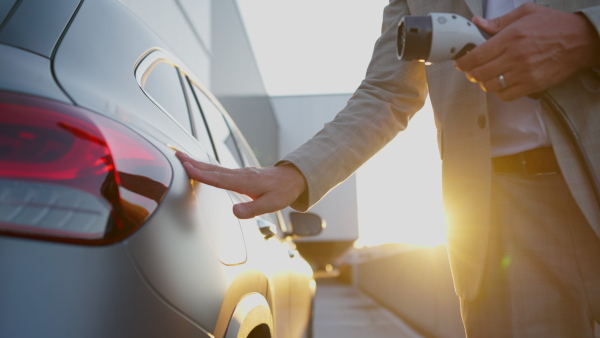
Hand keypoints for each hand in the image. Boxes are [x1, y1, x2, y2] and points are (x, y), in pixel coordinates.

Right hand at [176, 151, 306, 218]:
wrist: (293, 178)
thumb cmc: (282, 191)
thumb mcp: (271, 205)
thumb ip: (252, 210)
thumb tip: (234, 212)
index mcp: (245, 182)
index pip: (219, 179)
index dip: (202, 174)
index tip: (187, 167)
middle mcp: (240, 174)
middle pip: (213, 169)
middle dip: (194, 163)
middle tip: (177, 156)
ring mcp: (239, 173)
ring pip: (215, 167)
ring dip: (198, 163)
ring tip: (182, 158)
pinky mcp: (240, 174)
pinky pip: (220, 169)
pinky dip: (207, 167)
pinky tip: (201, 167)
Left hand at [455, 3, 599, 100]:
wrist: (581, 40)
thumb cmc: (554, 25)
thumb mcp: (526, 13)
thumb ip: (499, 21)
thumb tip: (478, 22)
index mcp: (511, 37)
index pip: (477, 56)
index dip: (463, 62)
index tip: (461, 63)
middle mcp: (515, 57)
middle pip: (479, 74)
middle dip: (471, 73)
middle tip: (473, 70)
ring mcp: (524, 73)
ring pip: (490, 86)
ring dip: (485, 83)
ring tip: (488, 76)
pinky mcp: (533, 85)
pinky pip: (506, 95)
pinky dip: (500, 92)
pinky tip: (502, 84)